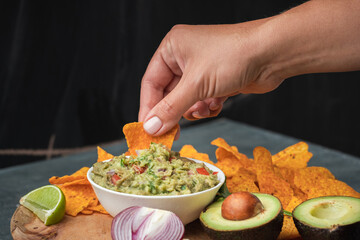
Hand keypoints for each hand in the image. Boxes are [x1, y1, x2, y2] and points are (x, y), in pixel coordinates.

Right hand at [138, 21, 283, 135]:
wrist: (273, 54)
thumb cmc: (234, 56)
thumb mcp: (196, 84)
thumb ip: (171, 108)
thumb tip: (151, 127)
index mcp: (173, 48)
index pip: (150, 82)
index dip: (148, 107)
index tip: (148, 129)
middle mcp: (184, 57)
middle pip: (168, 93)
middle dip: (174, 112)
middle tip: (171, 132)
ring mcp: (201, 69)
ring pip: (186, 100)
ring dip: (194, 109)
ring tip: (205, 108)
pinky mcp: (216, 80)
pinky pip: (202, 100)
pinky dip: (208, 107)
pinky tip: (217, 103)